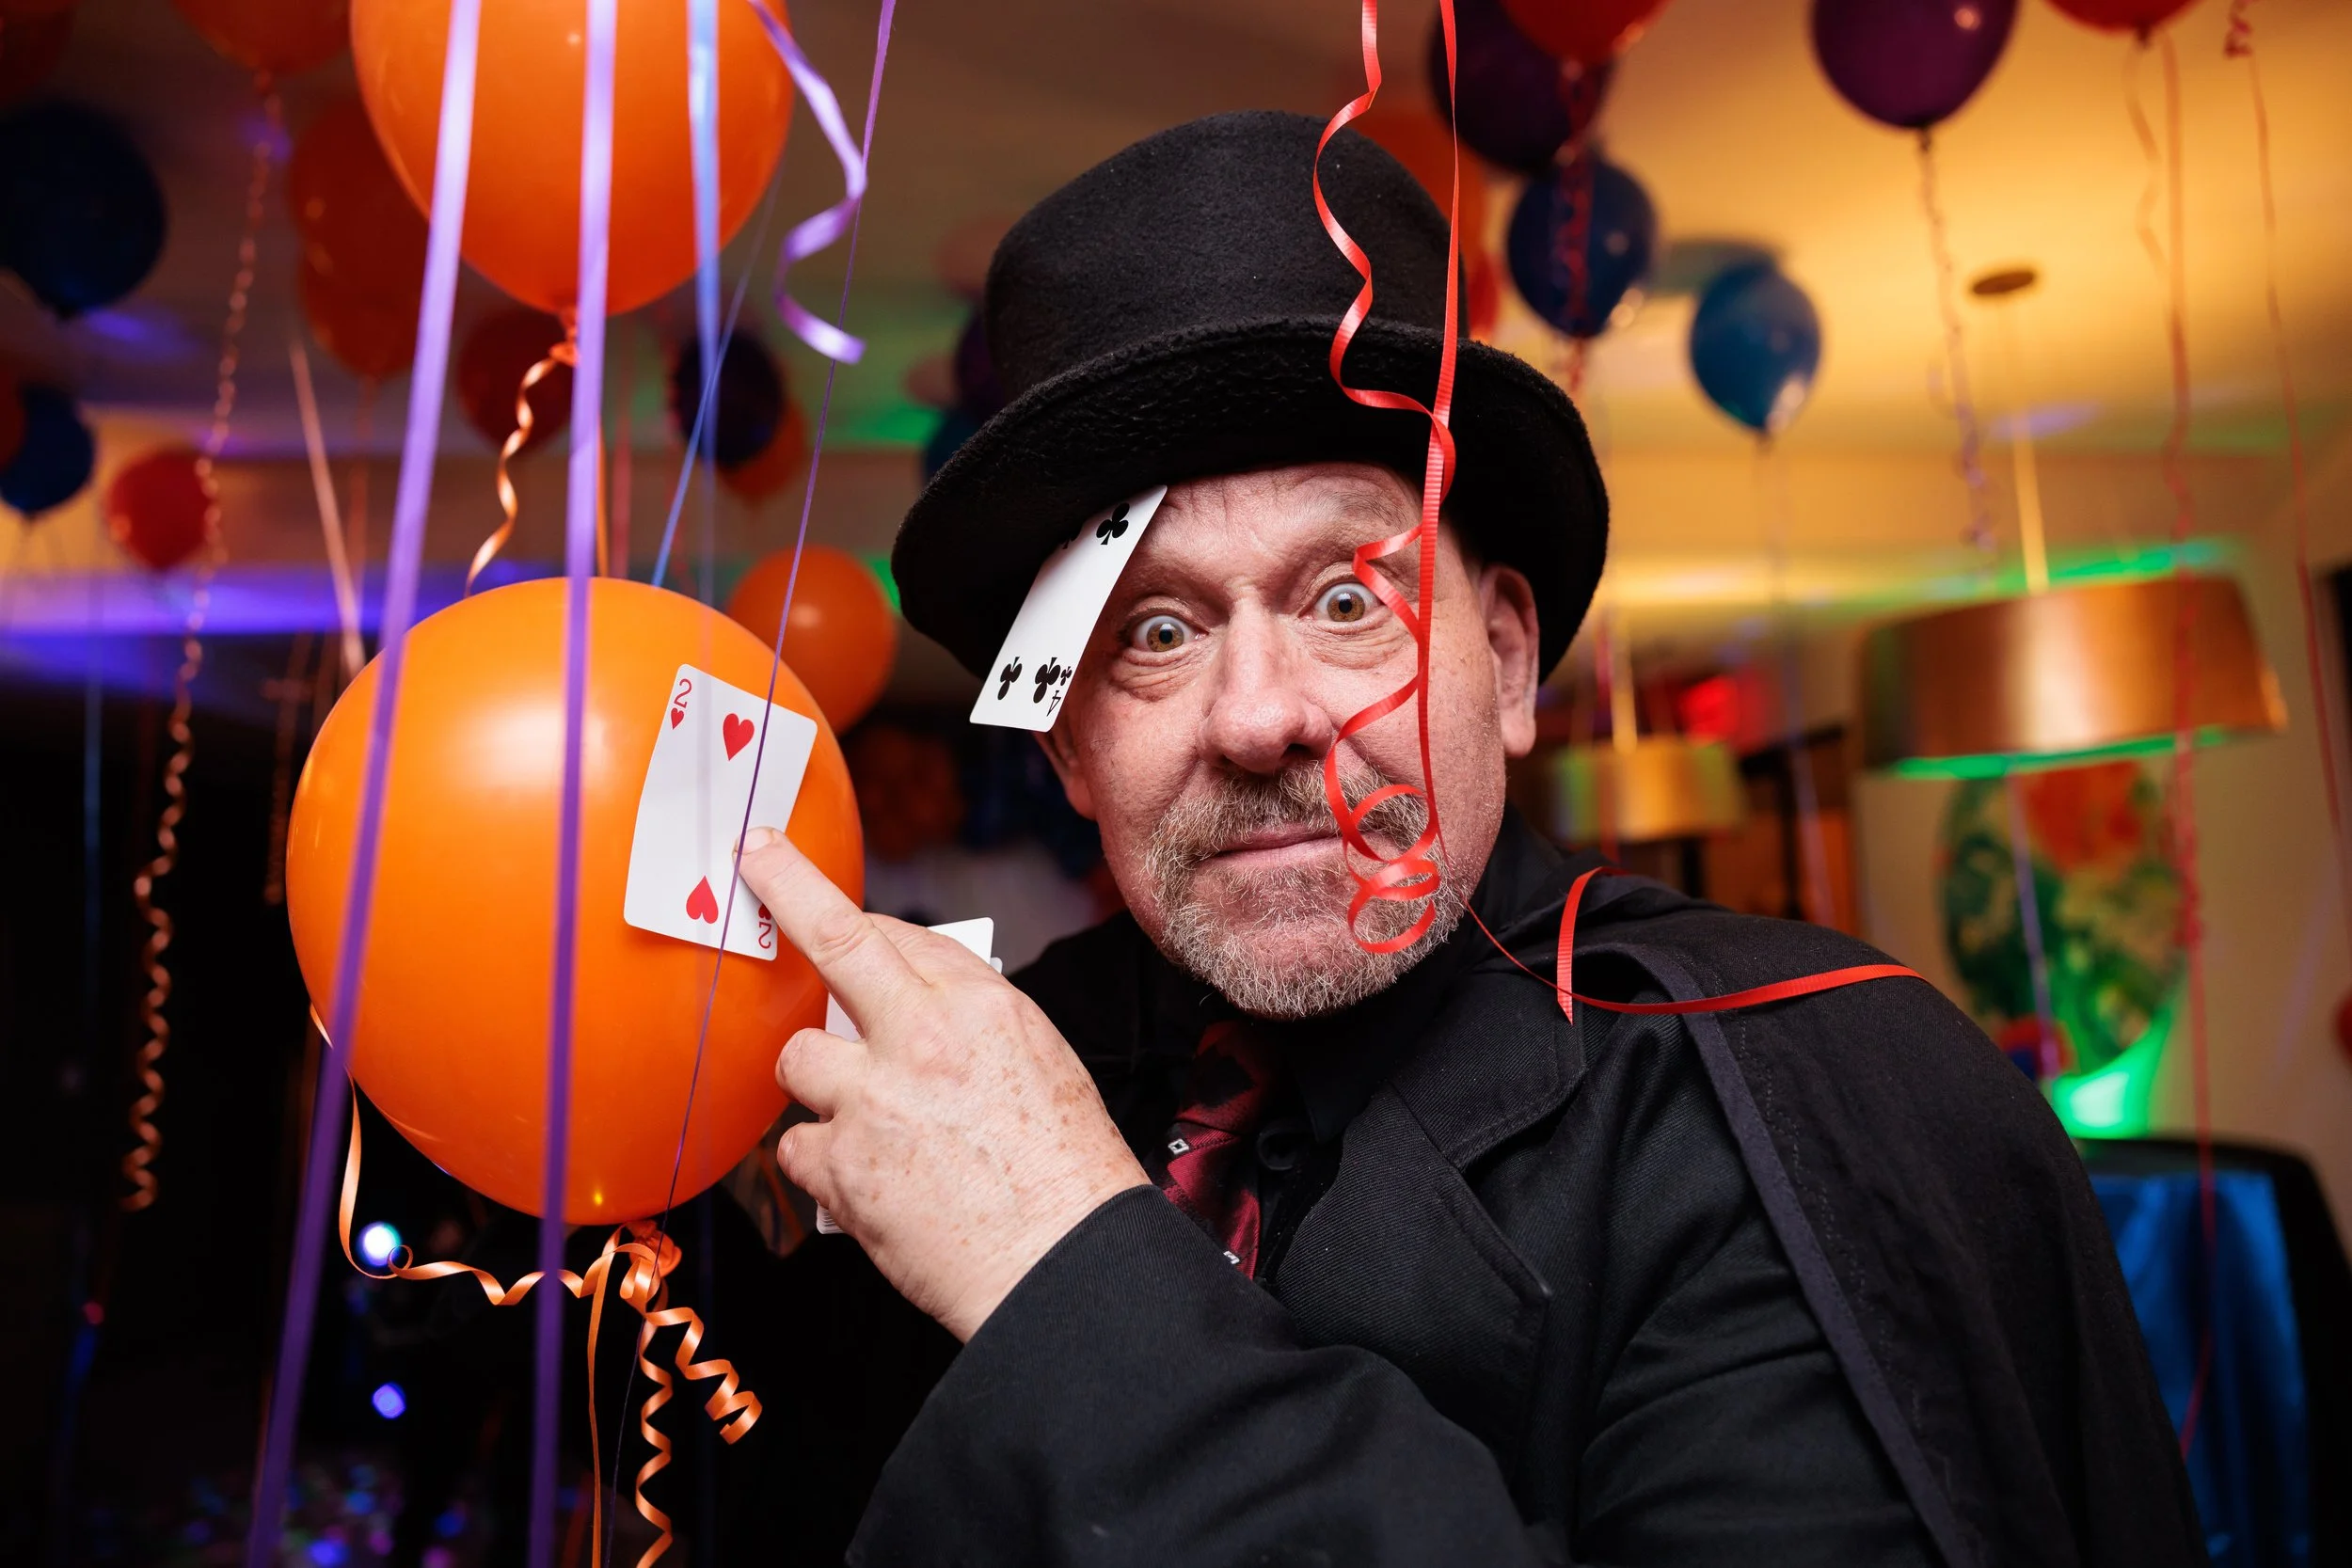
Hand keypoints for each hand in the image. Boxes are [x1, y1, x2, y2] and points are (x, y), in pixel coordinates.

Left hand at [738, 827, 1149, 1340]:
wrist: (1063, 1262)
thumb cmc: (1065, 1171)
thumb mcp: (1038, 1063)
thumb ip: (965, 1023)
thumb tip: (905, 998)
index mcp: (980, 1006)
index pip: (897, 935)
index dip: (851, 920)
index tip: (812, 889)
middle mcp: (921, 1037)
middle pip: (834, 942)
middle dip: (787, 889)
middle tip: (753, 860)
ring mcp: (873, 1099)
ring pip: (799, 1057)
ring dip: (819, 1084)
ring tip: (862, 1120)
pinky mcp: (841, 1165)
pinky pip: (796, 1146)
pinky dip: (822, 1163)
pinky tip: (863, 1180)